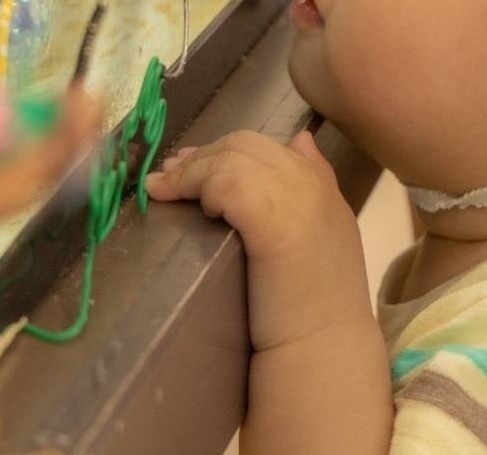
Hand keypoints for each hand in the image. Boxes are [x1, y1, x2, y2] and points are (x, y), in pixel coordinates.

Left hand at [145, 129, 374, 352]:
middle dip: (203, 154)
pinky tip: (182, 203)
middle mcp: (309, 180)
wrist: (324, 345)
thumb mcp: (324, 233)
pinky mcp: (269, 217)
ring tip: (162, 189)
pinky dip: (198, 185)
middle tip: (170, 175)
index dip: (228, 150)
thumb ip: (314, 186)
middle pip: (246, 143)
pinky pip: (224, 181)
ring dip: (191, 170)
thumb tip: (302, 141)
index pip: (270, 145)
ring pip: (229, 157)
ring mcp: (293, 195)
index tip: (196, 163)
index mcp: (322, 185)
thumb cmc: (318, 305)